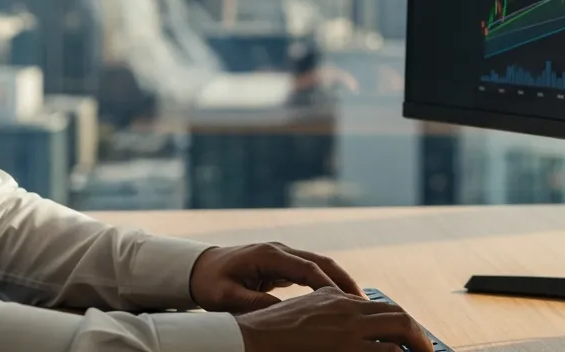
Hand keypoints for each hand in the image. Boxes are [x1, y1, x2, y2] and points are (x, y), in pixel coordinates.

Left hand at [189, 242, 363, 312]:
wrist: (199, 268)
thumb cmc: (211, 283)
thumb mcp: (228, 297)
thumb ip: (256, 304)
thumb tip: (285, 314)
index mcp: (268, 255)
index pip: (307, 269)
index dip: (329, 285)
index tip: (347, 303)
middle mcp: (279, 250)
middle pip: (321, 262)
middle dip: (344, 281)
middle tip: (365, 303)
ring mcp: (282, 255)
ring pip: (319, 265)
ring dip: (339, 282)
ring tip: (360, 304)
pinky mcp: (282, 264)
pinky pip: (311, 272)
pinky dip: (327, 283)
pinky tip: (339, 301)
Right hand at [236, 286, 434, 351]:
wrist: (251, 338)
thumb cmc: (269, 330)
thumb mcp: (301, 309)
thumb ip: (324, 307)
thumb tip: (341, 308)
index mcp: (335, 298)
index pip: (378, 306)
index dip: (398, 320)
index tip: (407, 334)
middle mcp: (347, 309)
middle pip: (396, 314)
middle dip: (416, 331)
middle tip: (426, 348)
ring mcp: (349, 330)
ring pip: (400, 328)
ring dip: (418, 344)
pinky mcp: (347, 349)